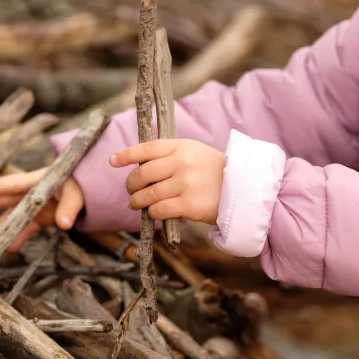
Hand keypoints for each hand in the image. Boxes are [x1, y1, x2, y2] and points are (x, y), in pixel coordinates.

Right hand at [0, 168, 83, 252]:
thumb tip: (64, 224)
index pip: (7, 185)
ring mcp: (34, 206)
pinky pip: (26, 229)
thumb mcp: (77, 192)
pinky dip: (18, 239)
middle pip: (1, 201)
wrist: (93, 186)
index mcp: (34, 182)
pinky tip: (8, 250)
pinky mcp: (42, 218)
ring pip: (10, 218)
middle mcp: (29, 193)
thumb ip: (70, 207)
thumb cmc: (82, 182)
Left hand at [110, 139, 224, 225]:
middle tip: (131, 191)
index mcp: (181, 146)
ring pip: (147, 194)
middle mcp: (181, 162)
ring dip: (137, 201)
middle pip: (142, 174)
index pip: (147, 149)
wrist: (244, 189)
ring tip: (135, 204)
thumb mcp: (195, 153)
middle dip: (131, 184)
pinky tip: (153, 212)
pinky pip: (158, 209)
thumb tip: (140, 166)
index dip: (127, 155)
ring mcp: (185, 183)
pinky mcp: (189, 204)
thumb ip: (170, 155)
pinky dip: (152, 212)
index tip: (113, 161)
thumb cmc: (216, 172)